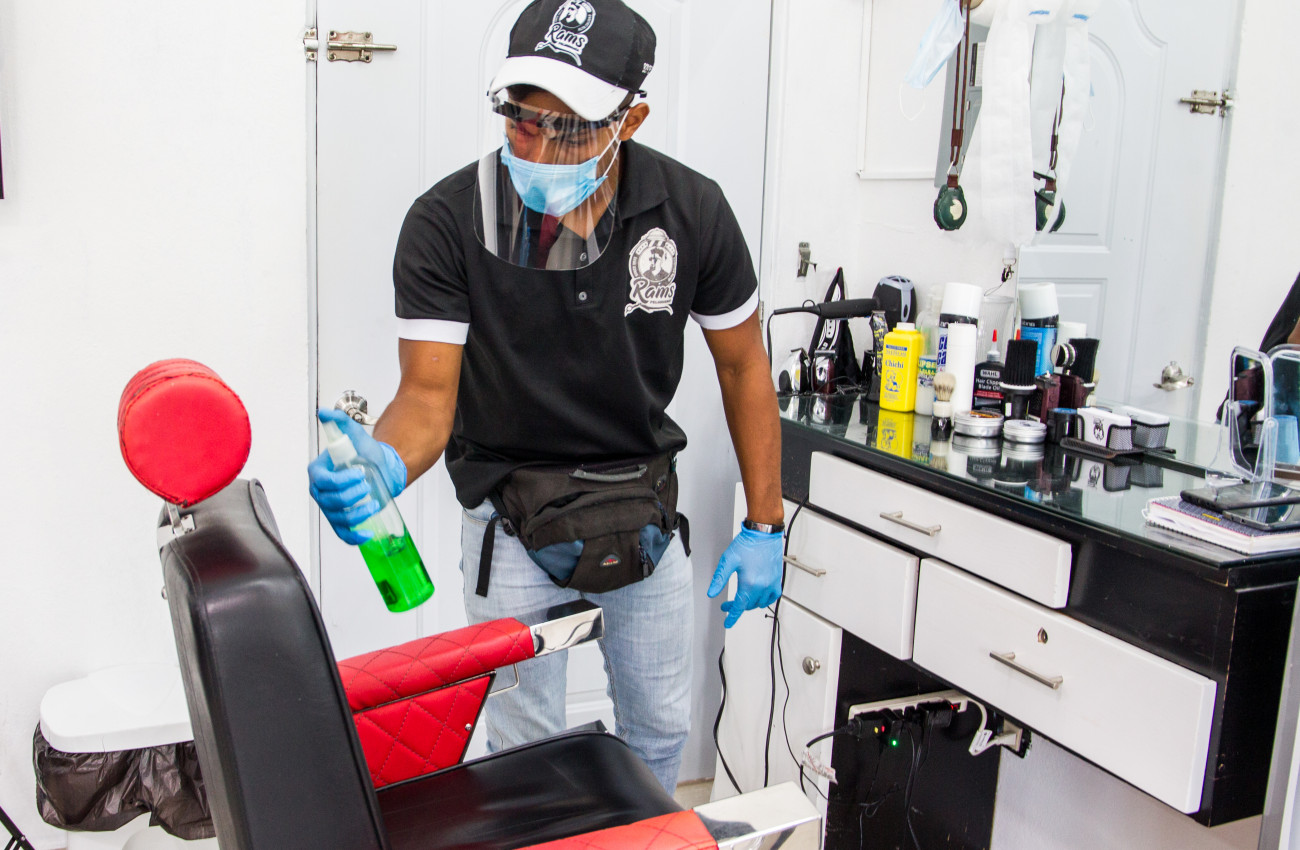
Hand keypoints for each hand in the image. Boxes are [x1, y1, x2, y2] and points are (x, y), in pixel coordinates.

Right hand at [308, 409, 407, 544]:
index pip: (324, 482)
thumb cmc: (365, 453)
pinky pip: (344, 533)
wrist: (381, 467)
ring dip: (358, 513)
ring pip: (339, 518)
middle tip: (368, 484)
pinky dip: (354, 536)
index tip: (359, 473)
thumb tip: (325, 413)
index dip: (341, 481)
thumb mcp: (355, 435)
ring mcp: (331, 508)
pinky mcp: (343, 520)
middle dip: (352, 495)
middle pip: (331, 501)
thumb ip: (340, 422)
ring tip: (373, 501)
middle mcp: (321, 492)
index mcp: (319, 473)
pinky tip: (367, 533)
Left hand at [706, 526, 783, 627]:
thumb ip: (719, 579)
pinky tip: (759, 595)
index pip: (739, 607)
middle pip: (748, 605)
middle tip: (728, 604)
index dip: (732, 616)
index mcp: (750, 583)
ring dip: (750, 603)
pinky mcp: (777, 579)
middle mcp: (763, 586)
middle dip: (737, 607)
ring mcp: (772, 583)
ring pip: (760, 603)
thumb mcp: (728, 561)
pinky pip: (773, 596)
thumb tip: (712, 593)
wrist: (763, 533)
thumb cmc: (747, 544)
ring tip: (742, 599)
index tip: (727, 623)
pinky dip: (765, 599)